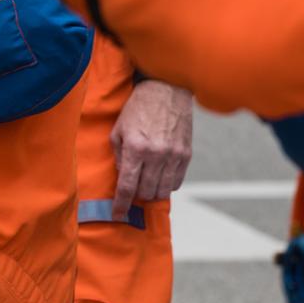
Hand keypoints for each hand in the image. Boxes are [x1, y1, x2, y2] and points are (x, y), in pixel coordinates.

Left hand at [109, 80, 193, 220]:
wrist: (167, 88)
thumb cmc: (139, 107)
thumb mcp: (119, 129)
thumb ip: (119, 156)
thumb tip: (124, 178)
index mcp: (136, 148)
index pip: (127, 187)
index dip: (120, 205)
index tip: (117, 214)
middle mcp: (156, 154)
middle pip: (146, 193)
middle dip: (136, 197)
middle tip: (132, 192)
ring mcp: (174, 155)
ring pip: (162, 191)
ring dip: (151, 193)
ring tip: (145, 185)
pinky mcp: (186, 154)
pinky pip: (176, 182)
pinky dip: (166, 185)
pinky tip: (159, 177)